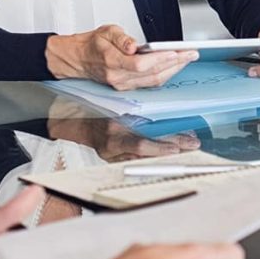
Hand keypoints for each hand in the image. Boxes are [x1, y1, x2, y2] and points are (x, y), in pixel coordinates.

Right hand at [46, 25, 194, 89]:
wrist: (78, 59)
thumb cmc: (93, 44)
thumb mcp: (106, 32)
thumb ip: (121, 38)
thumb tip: (132, 45)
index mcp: (111, 61)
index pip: (140, 64)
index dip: (161, 59)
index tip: (178, 51)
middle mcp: (118, 77)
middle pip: (152, 74)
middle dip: (175, 64)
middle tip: (192, 53)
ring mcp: (122, 85)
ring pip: (154, 81)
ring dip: (173, 70)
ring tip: (188, 58)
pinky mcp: (127, 87)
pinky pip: (150, 83)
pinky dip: (165, 74)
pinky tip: (175, 66)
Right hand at [47, 100, 201, 162]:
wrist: (67, 118)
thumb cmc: (89, 105)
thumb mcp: (113, 102)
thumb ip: (134, 109)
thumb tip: (162, 111)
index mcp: (112, 131)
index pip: (141, 145)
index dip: (162, 147)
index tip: (180, 145)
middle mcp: (112, 145)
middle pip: (147, 152)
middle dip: (172, 149)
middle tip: (192, 144)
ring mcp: (111, 153)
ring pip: (144, 156)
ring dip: (166, 150)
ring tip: (186, 145)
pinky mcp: (111, 156)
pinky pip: (136, 156)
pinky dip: (153, 152)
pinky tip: (168, 147)